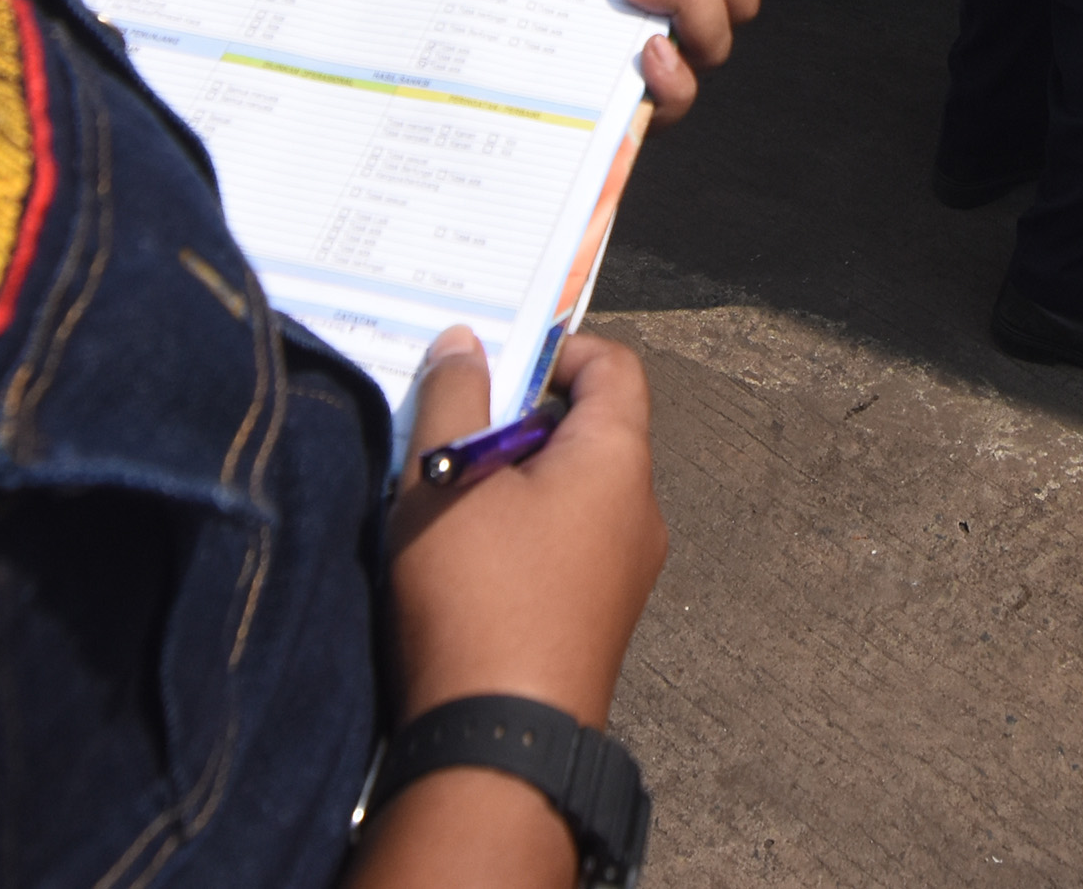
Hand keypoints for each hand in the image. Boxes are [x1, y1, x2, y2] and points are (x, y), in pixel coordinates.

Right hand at [386, 329, 666, 722]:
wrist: (500, 741)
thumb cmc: (479, 598)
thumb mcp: (445, 479)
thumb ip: (453, 396)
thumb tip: (464, 342)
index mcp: (618, 461)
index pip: (613, 366)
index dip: (555, 349)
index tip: (491, 363)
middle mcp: (638, 511)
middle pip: (588, 429)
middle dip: (516, 419)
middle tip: (449, 433)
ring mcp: (624, 572)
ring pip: (571, 492)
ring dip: (511, 481)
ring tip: (444, 498)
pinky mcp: (596, 619)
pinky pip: (565, 547)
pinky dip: (519, 533)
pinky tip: (460, 558)